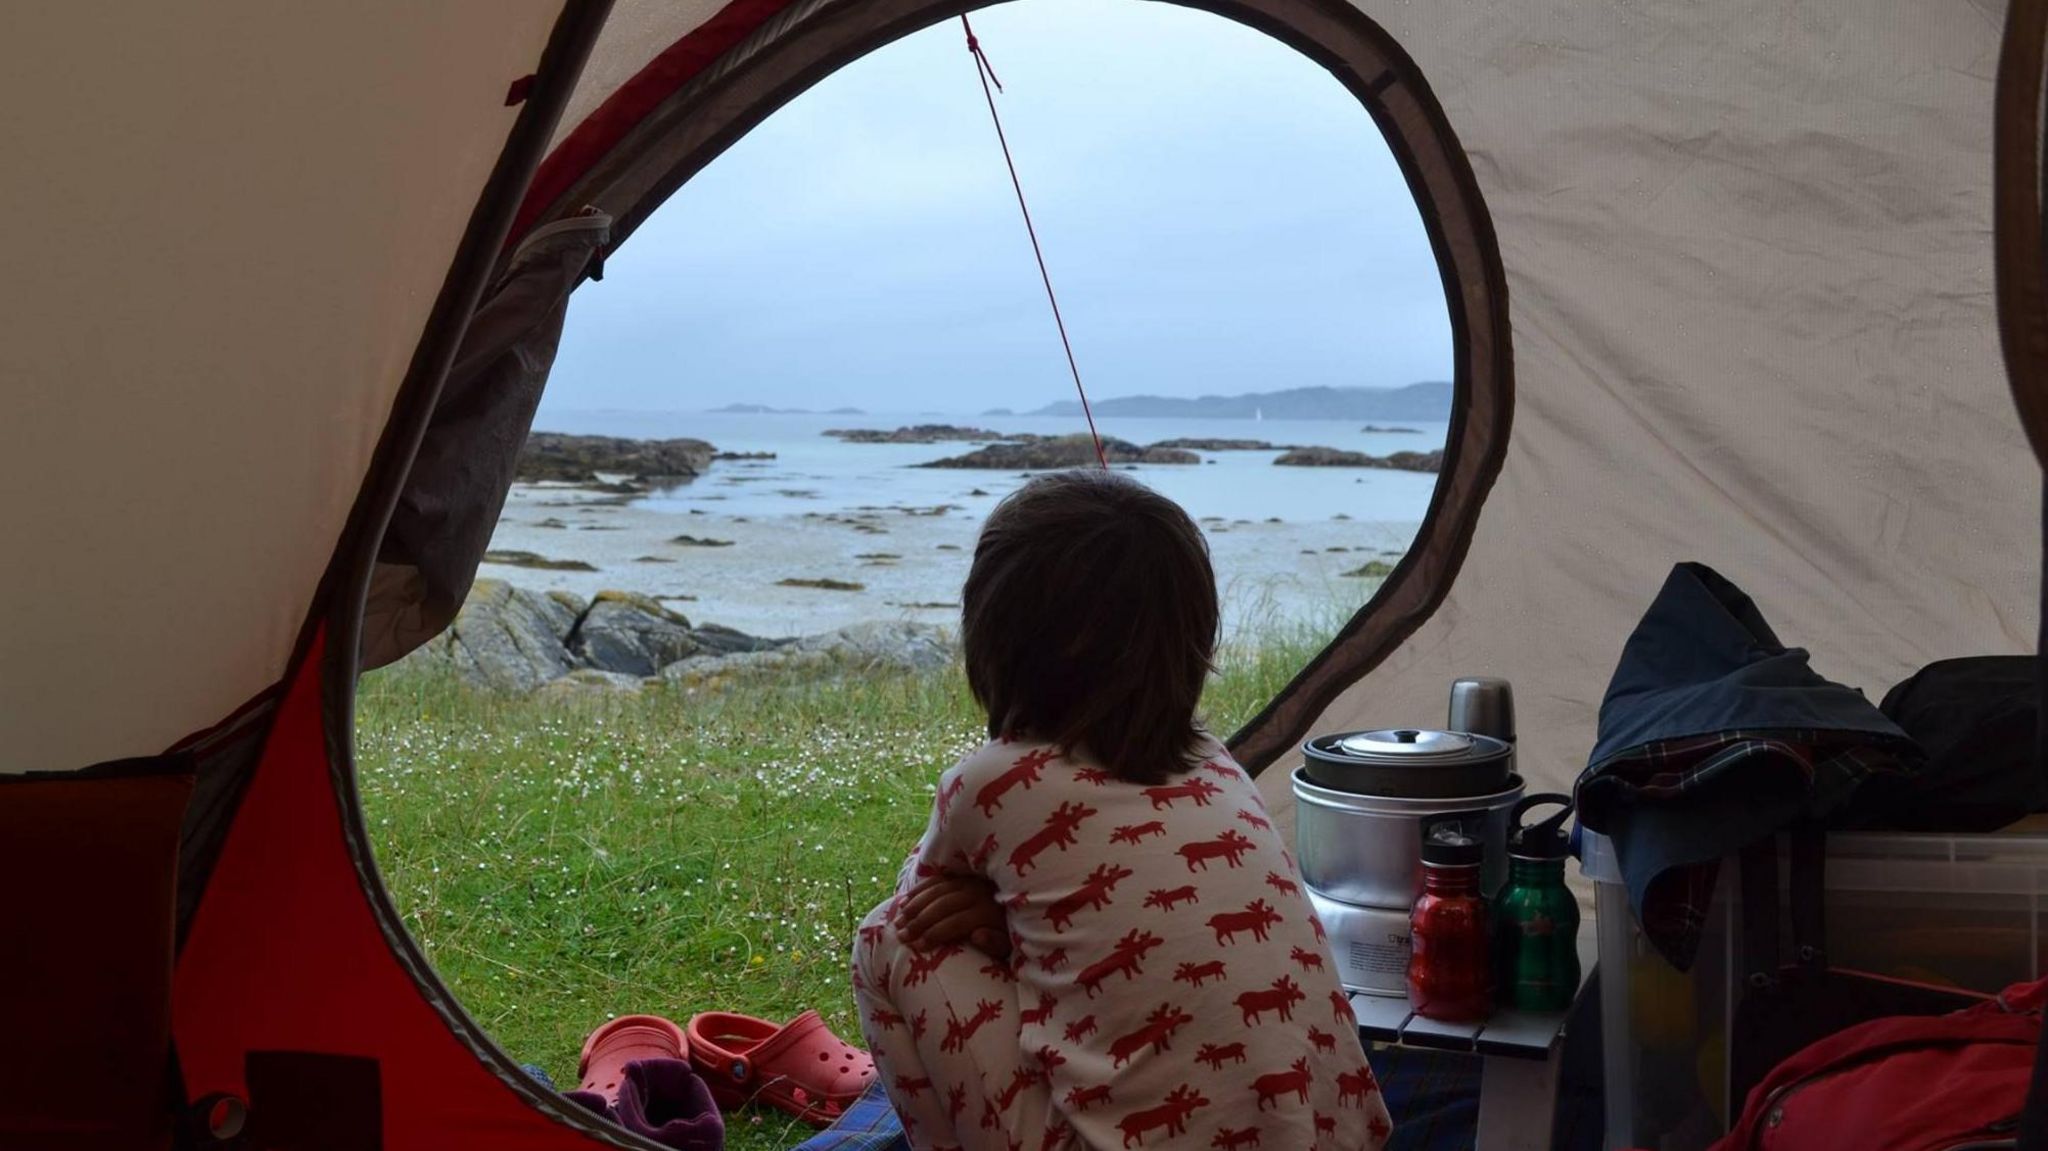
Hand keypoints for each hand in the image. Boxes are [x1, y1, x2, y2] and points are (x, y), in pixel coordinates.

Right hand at [893, 874, 1011, 960]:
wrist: (1018, 906)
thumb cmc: (1008, 934)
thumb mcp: (1007, 945)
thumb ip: (994, 943)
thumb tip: (978, 935)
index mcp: (987, 911)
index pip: (955, 922)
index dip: (934, 934)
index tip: (916, 947)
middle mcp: (976, 892)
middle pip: (942, 906)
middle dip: (919, 921)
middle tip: (901, 936)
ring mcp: (967, 881)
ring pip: (935, 891)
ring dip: (914, 906)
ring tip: (898, 922)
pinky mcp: (960, 875)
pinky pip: (935, 880)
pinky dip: (918, 890)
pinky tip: (904, 902)